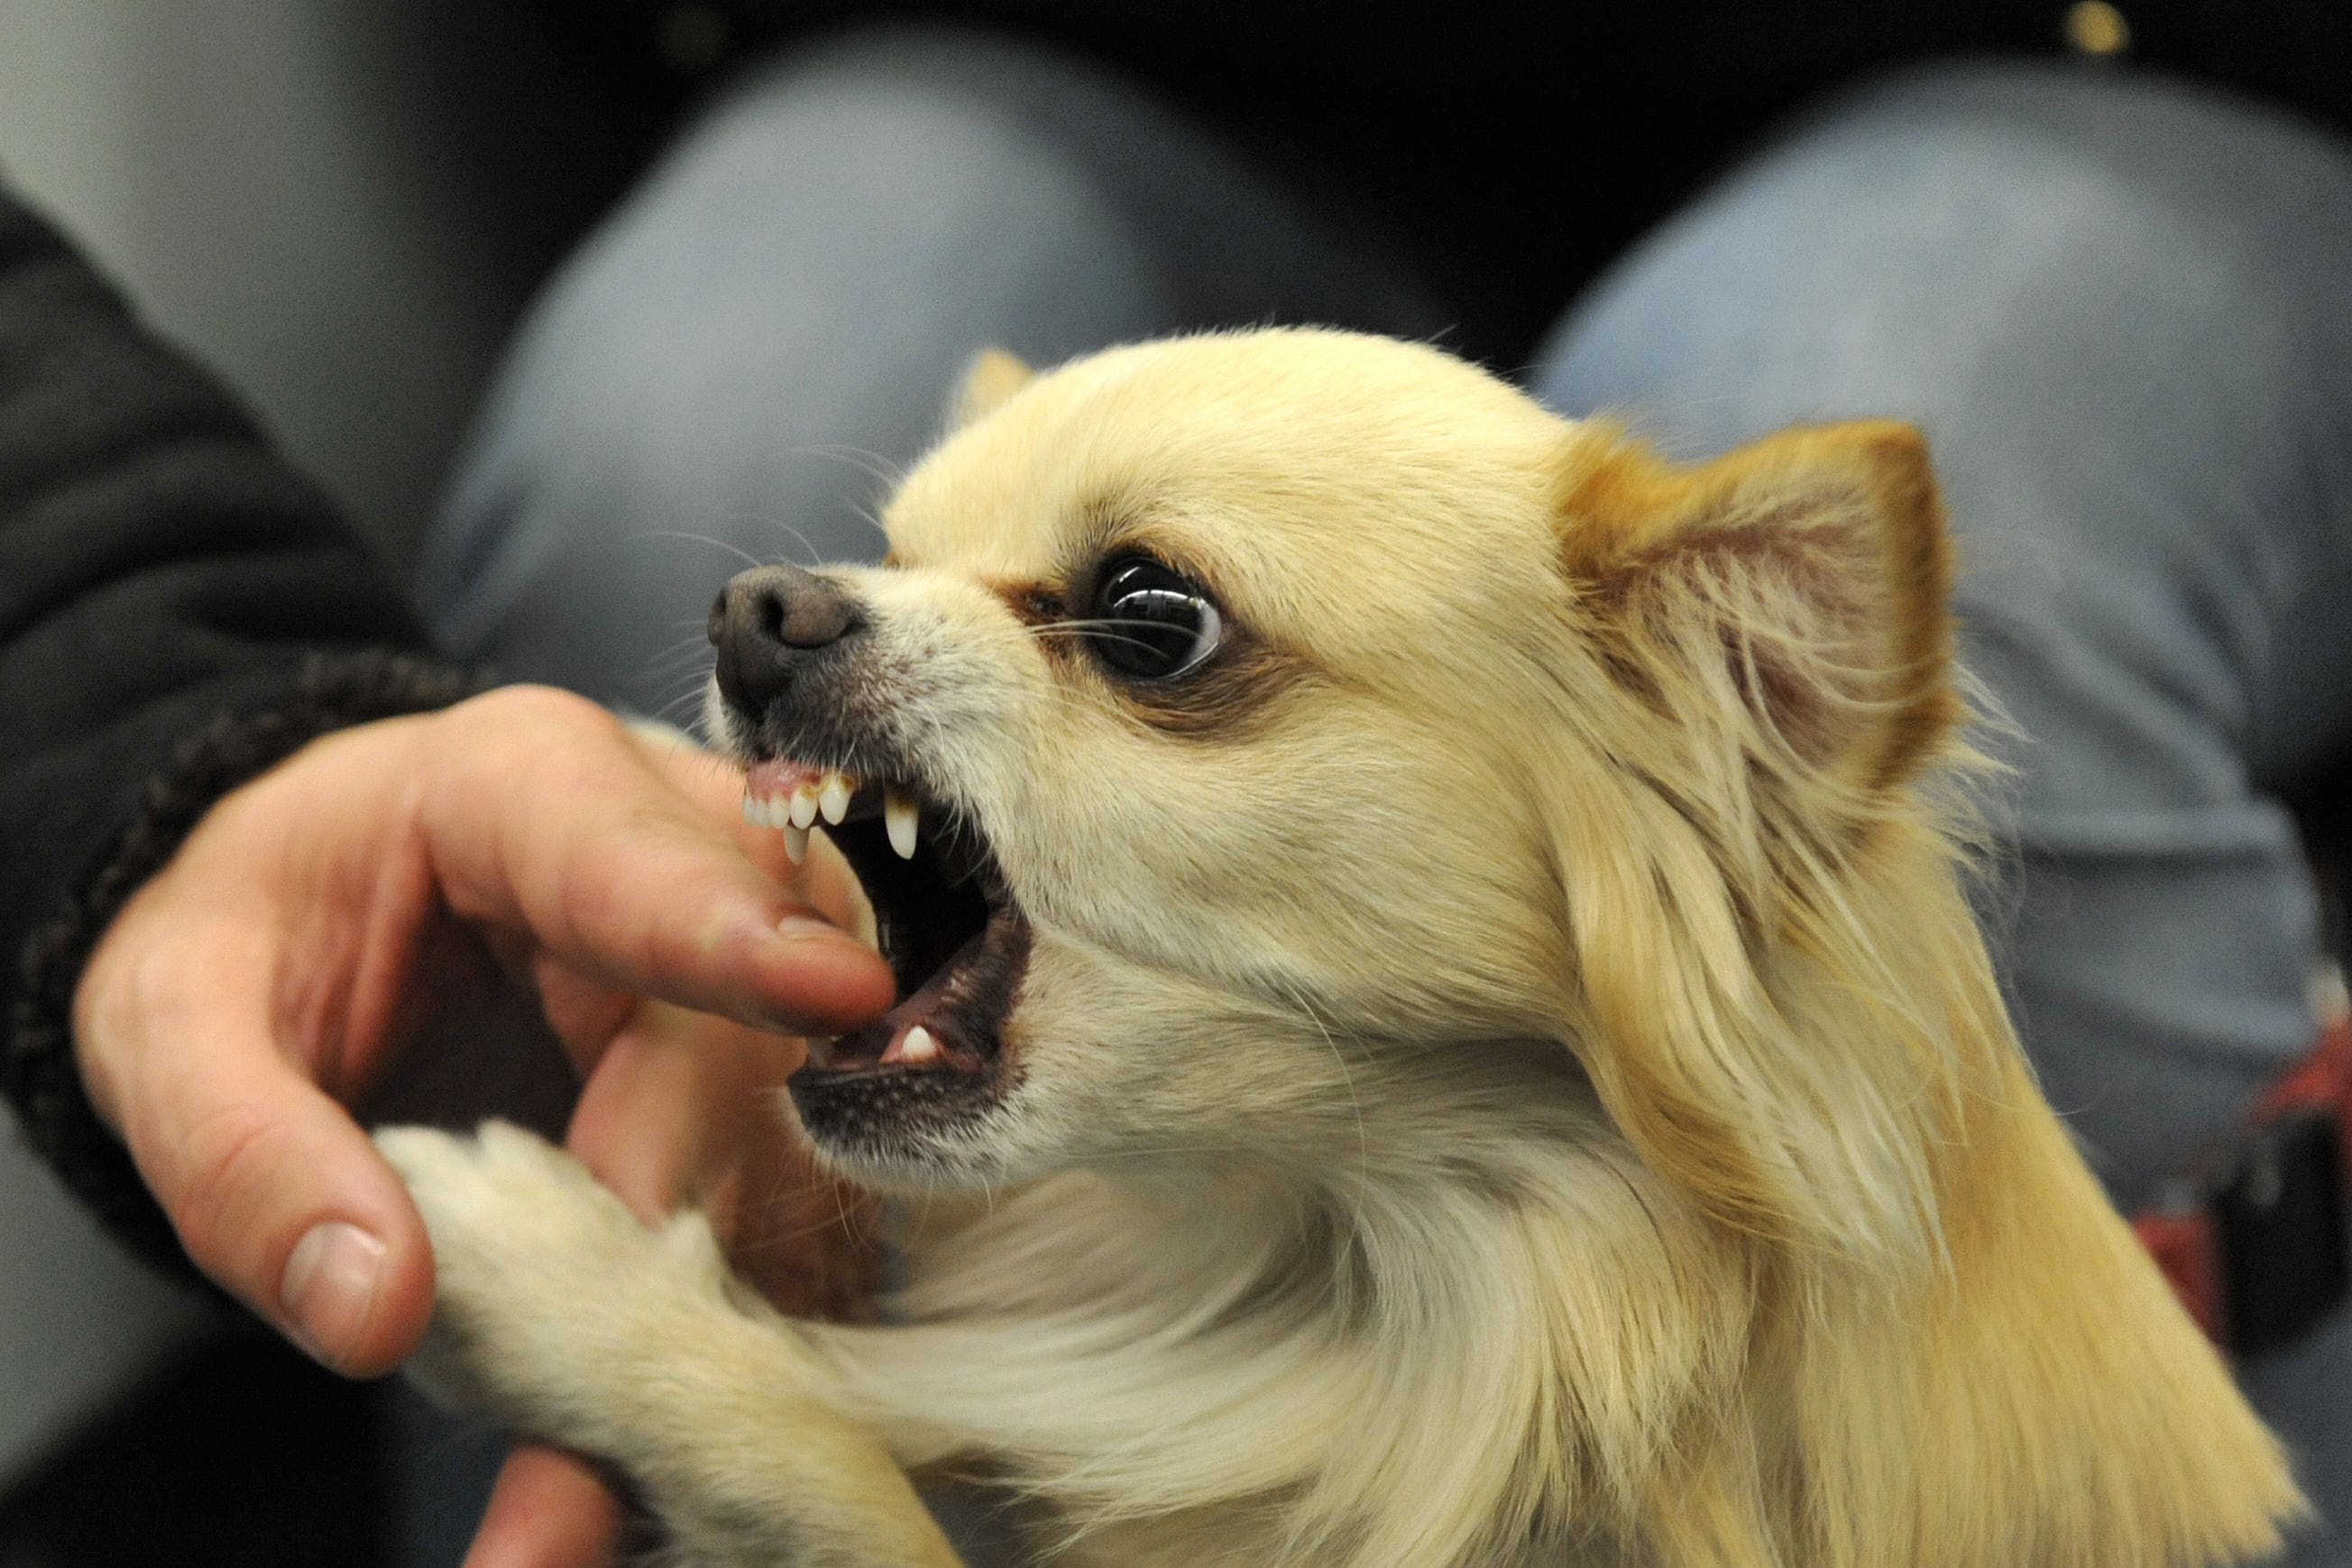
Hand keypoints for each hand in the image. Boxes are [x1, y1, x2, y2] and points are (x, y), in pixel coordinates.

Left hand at [72, 683, 891, 1567]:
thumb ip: (245, 1155)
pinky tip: (616, 1446)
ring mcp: (749, 966)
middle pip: (749, 1045)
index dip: (738, 937)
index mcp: (524, 788)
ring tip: (566, 1500)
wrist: (326, 899)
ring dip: (696, 1328)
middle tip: (583, 1443)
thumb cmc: (260, 925)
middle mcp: (678, 857)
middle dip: (674, 1247)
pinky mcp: (772, 1075)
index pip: (642, 862)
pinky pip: (783, 1213)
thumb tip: (379, 1306)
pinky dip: (708, 1339)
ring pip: (790, 1153)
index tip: (831, 993)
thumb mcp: (170, 1019)